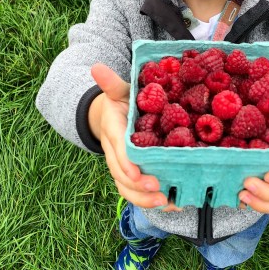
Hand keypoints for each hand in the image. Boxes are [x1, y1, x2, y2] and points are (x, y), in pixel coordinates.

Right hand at [90, 63, 169, 208]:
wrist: (110, 116)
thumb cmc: (120, 102)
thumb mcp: (118, 91)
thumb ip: (111, 83)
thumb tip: (97, 66)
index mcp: (113, 130)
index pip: (117, 149)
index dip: (126, 162)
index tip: (137, 172)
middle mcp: (115, 152)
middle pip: (121, 174)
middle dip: (138, 185)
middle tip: (158, 189)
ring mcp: (122, 165)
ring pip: (127, 187)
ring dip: (144, 199)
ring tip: (165, 202)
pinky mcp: (132, 174)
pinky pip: (137, 191)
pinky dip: (152, 200)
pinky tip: (171, 203)